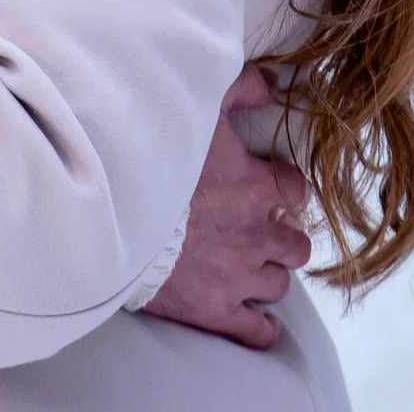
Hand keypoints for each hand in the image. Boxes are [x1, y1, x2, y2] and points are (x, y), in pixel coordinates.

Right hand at [142, 66, 316, 349]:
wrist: (117, 210)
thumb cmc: (157, 155)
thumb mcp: (200, 107)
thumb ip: (240, 89)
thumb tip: (272, 82)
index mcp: (258, 188)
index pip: (296, 192)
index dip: (286, 189)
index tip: (272, 187)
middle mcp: (258, 235)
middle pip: (295, 245)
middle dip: (282, 237)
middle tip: (260, 229)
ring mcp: (238, 276)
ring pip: (278, 284)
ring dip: (268, 274)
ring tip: (250, 266)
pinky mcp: (214, 310)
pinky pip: (254, 331)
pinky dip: (260, 328)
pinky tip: (259, 323)